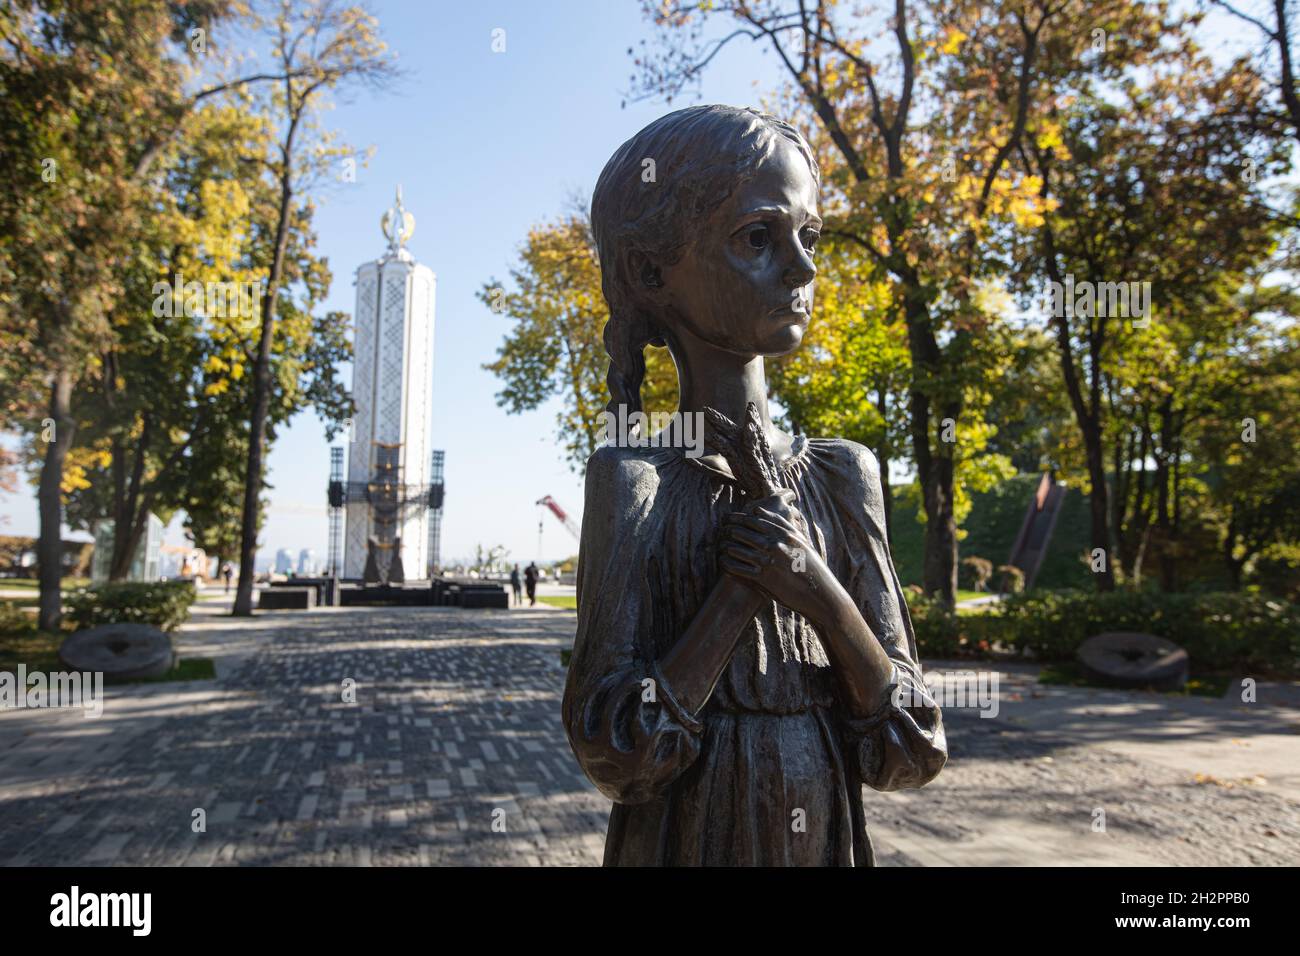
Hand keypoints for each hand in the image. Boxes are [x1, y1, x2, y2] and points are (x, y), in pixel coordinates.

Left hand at [718, 493, 839, 625]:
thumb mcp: (800, 541)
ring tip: (720, 546)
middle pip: (742, 532)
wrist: (819, 592)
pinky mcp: (763, 578)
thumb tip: (761, 510)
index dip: (737, 518)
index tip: (728, 518)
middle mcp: (775, 545)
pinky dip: (727, 563)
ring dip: (725, 547)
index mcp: (784, 534)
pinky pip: (738, 568)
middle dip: (728, 531)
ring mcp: (768, 561)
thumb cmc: (810, 565)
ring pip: (737, 549)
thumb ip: (782, 524)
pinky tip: (723, 562)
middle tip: (721, 531)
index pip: (753, 520)